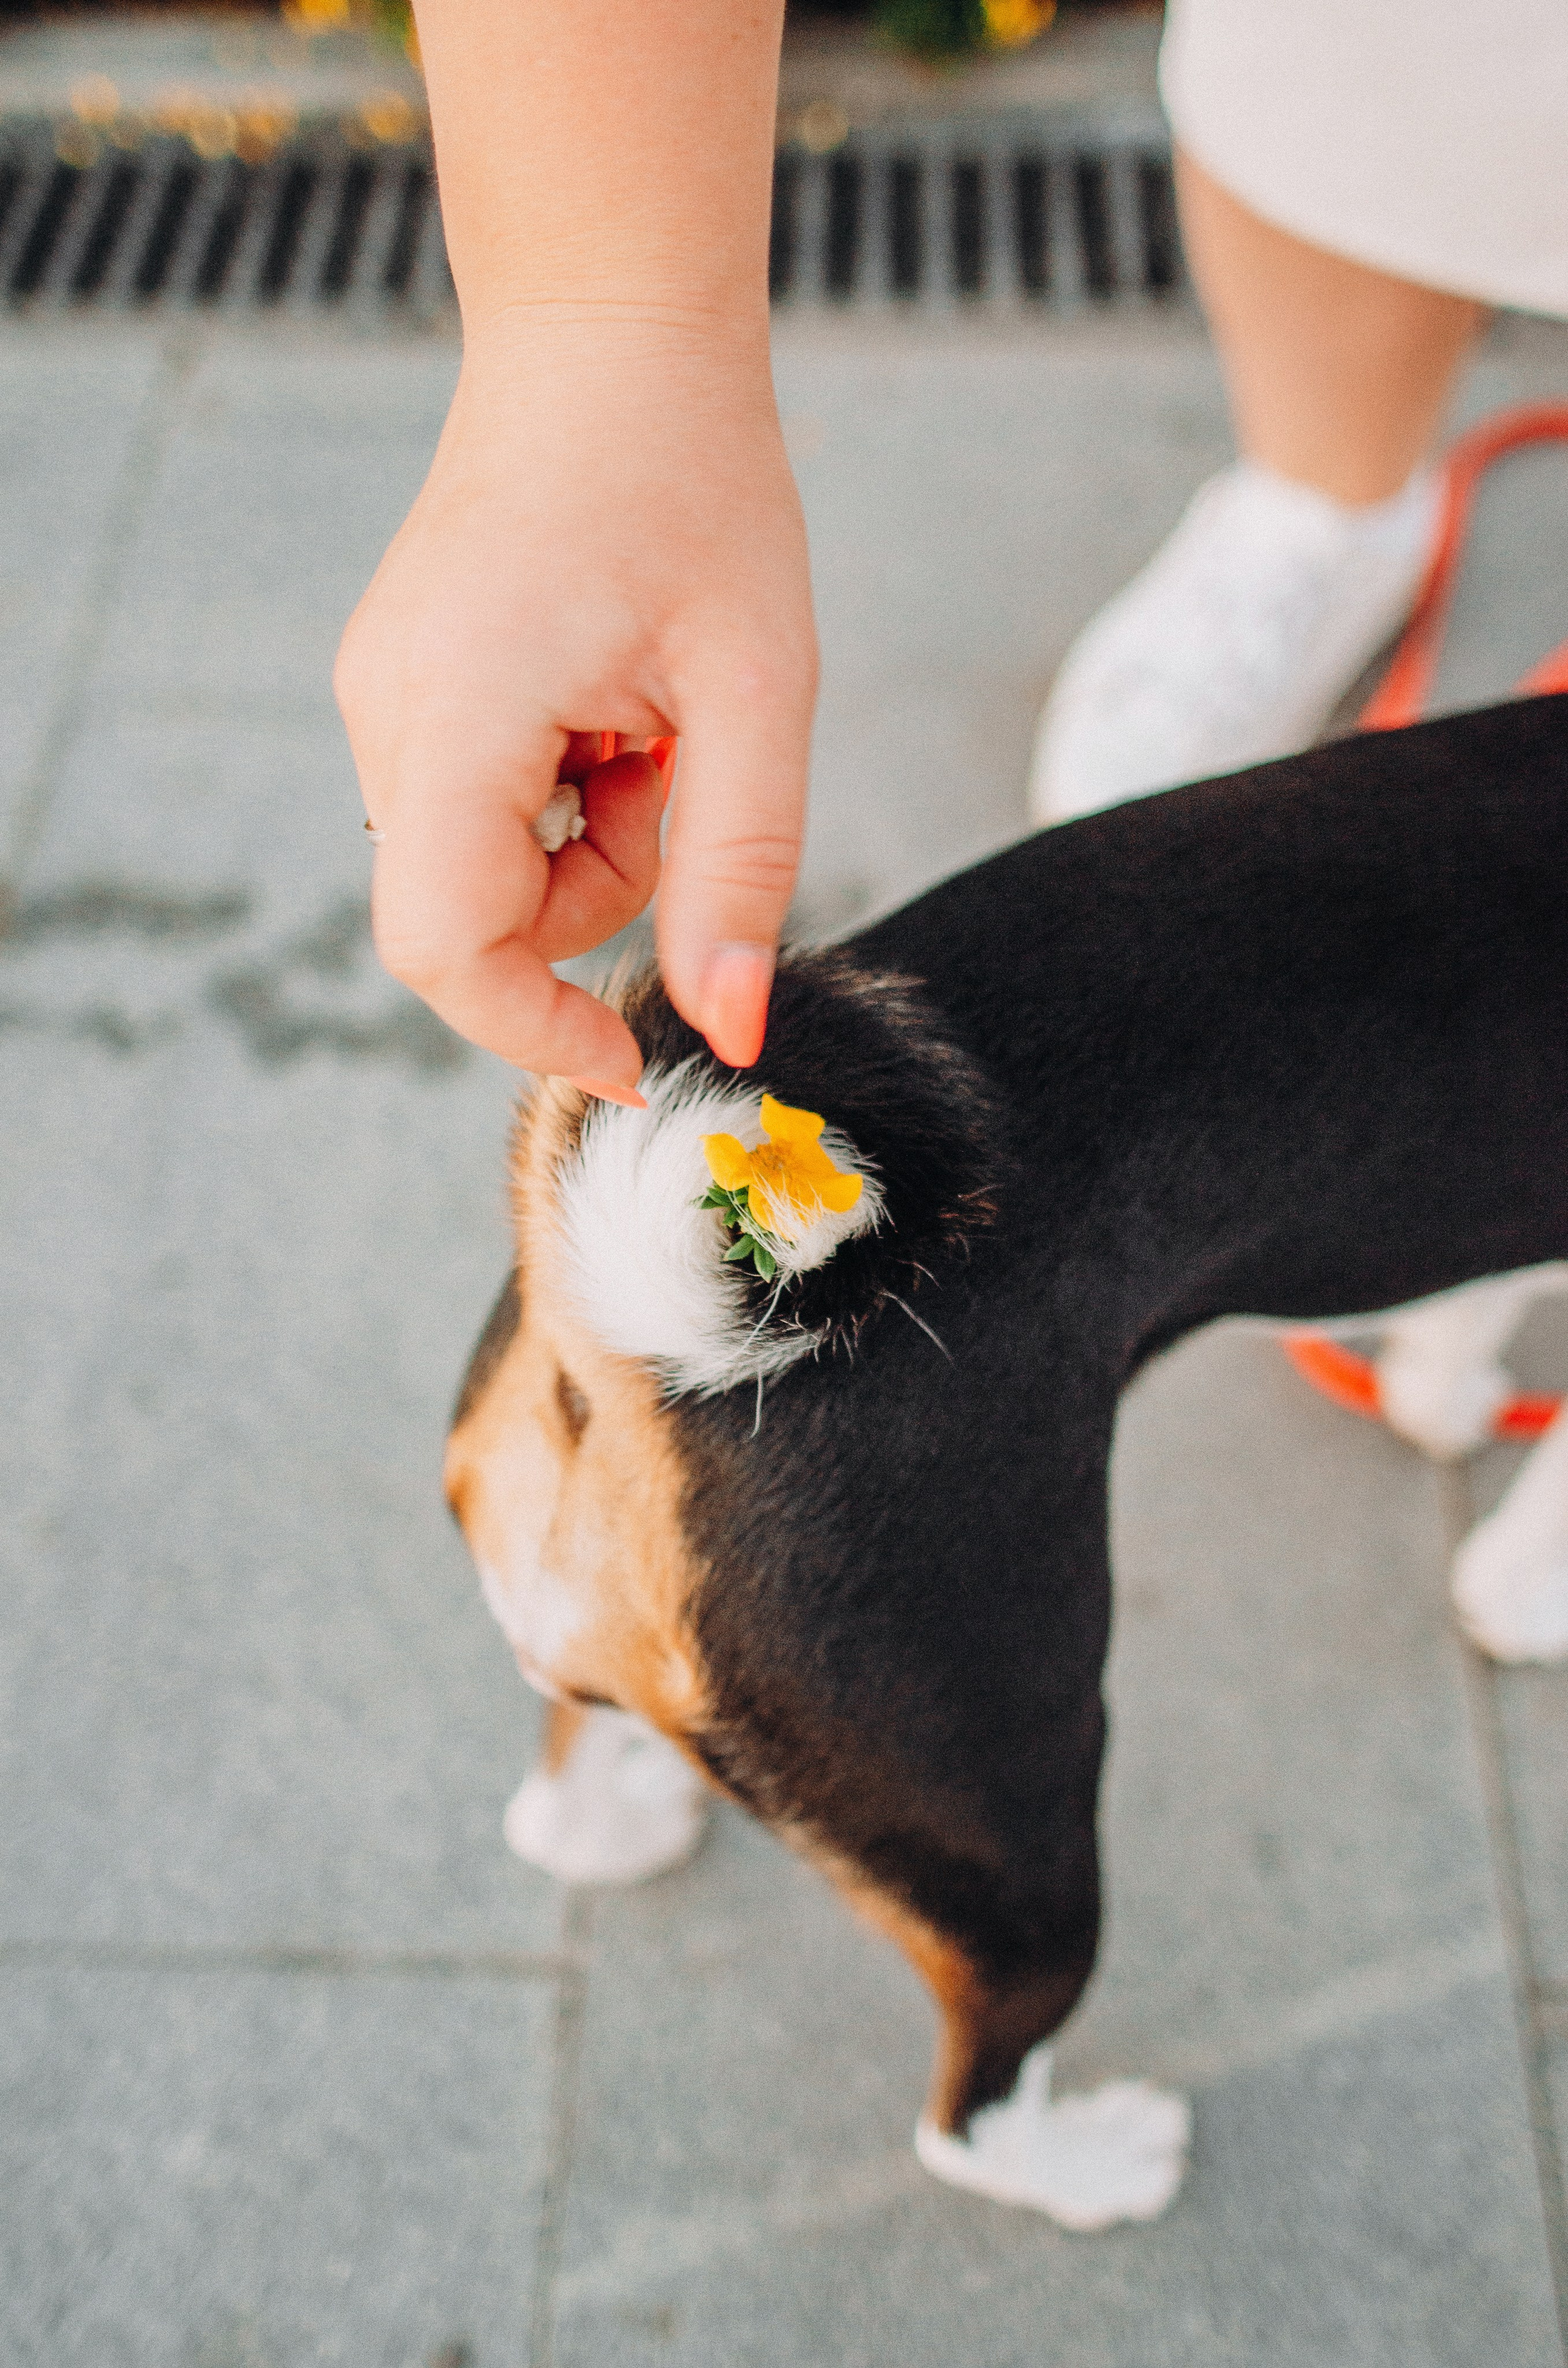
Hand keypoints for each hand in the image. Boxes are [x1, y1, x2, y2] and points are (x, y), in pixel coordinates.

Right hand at [335, 314, 817, 1092]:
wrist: (611, 340)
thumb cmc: (696, 485)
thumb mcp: (757, 691)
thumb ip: (738, 869)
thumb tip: (730, 1027)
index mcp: (458, 709)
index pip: (444, 946)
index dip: (535, 1029)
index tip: (634, 1056)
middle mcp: (387, 712)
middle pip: (466, 921)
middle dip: (588, 907)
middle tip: (673, 785)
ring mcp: (380, 698)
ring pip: (477, 871)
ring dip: (583, 848)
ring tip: (649, 724)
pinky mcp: (399, 687)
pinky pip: (474, 811)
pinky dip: (556, 800)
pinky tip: (605, 705)